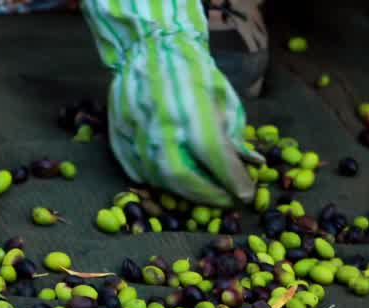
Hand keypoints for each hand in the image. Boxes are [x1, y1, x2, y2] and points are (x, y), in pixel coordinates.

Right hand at [83, 0, 259, 206]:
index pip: (215, 156)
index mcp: (191, 108)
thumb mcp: (223, 97)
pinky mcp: (118, 137)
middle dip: (208, 195)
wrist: (149, 47)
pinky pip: (137, 172)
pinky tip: (176, 182)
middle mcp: (160, 124)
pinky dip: (159, 183)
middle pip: (183, 177)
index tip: (246, 193)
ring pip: (158, 179)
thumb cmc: (193, 71)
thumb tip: (250, 166)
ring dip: (185, 193)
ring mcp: (134, 132)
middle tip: (225, 199)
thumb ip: (234, 135)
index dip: (233, 180)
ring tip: (203, 191)